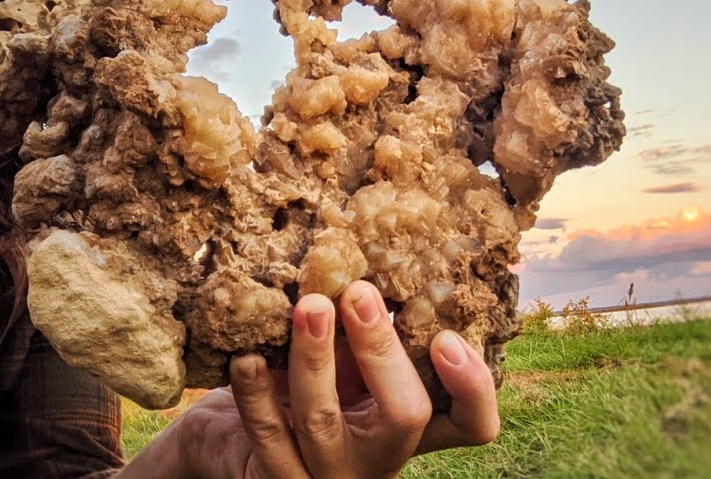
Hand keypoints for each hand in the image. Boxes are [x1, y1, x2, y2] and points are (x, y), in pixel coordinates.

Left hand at [163, 280, 500, 477]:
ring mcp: (330, 472)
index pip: (471, 422)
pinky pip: (266, 436)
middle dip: (382, 349)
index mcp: (409, 424)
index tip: (446, 337)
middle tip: (358, 292)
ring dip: (314, 357)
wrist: (238, 448)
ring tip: (306, 308)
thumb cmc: (307, 387)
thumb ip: (366, 327)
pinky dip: (255, 392)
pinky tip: (247, 358)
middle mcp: (379, 455)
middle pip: (407, 415)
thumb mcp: (346, 359)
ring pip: (325, 421)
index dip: (472, 386)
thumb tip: (369, 254)